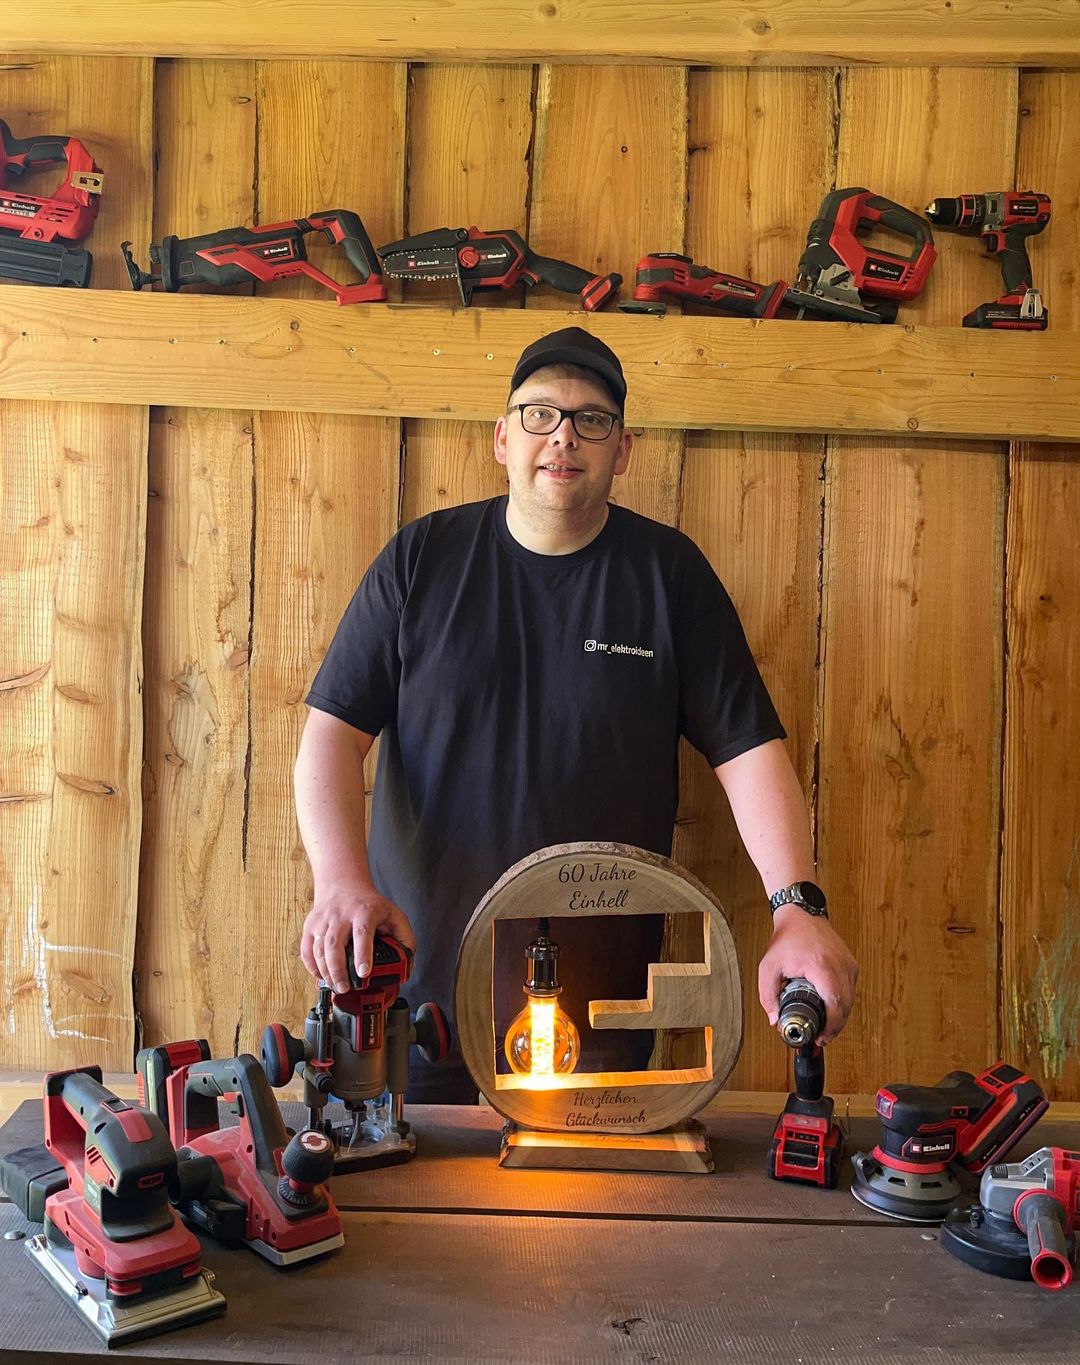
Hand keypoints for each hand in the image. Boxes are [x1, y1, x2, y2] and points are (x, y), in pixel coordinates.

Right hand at [301, 882, 415, 994]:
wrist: (344, 884)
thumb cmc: (369, 904)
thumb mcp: (394, 915)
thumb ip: (404, 938)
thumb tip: (406, 963)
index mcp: (364, 912)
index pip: (363, 933)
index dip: (363, 954)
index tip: (364, 972)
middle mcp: (341, 915)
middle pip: (335, 944)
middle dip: (338, 970)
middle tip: (345, 988)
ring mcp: (323, 920)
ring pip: (318, 949)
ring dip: (325, 972)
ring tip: (336, 986)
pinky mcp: (311, 926)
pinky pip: (306, 950)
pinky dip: (311, 966)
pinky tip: (321, 976)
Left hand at [758, 906, 857, 1044]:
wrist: (802, 915)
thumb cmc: (787, 938)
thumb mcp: (768, 967)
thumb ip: (768, 995)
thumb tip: (775, 1018)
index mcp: (820, 966)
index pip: (834, 1003)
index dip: (831, 1025)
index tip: (821, 1037)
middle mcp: (839, 965)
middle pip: (846, 1006)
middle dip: (835, 1027)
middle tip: (821, 1038)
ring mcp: (848, 964)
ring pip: (851, 1000)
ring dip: (840, 1017)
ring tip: (825, 1028)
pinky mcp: (851, 964)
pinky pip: (851, 990)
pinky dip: (843, 1003)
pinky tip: (832, 1010)